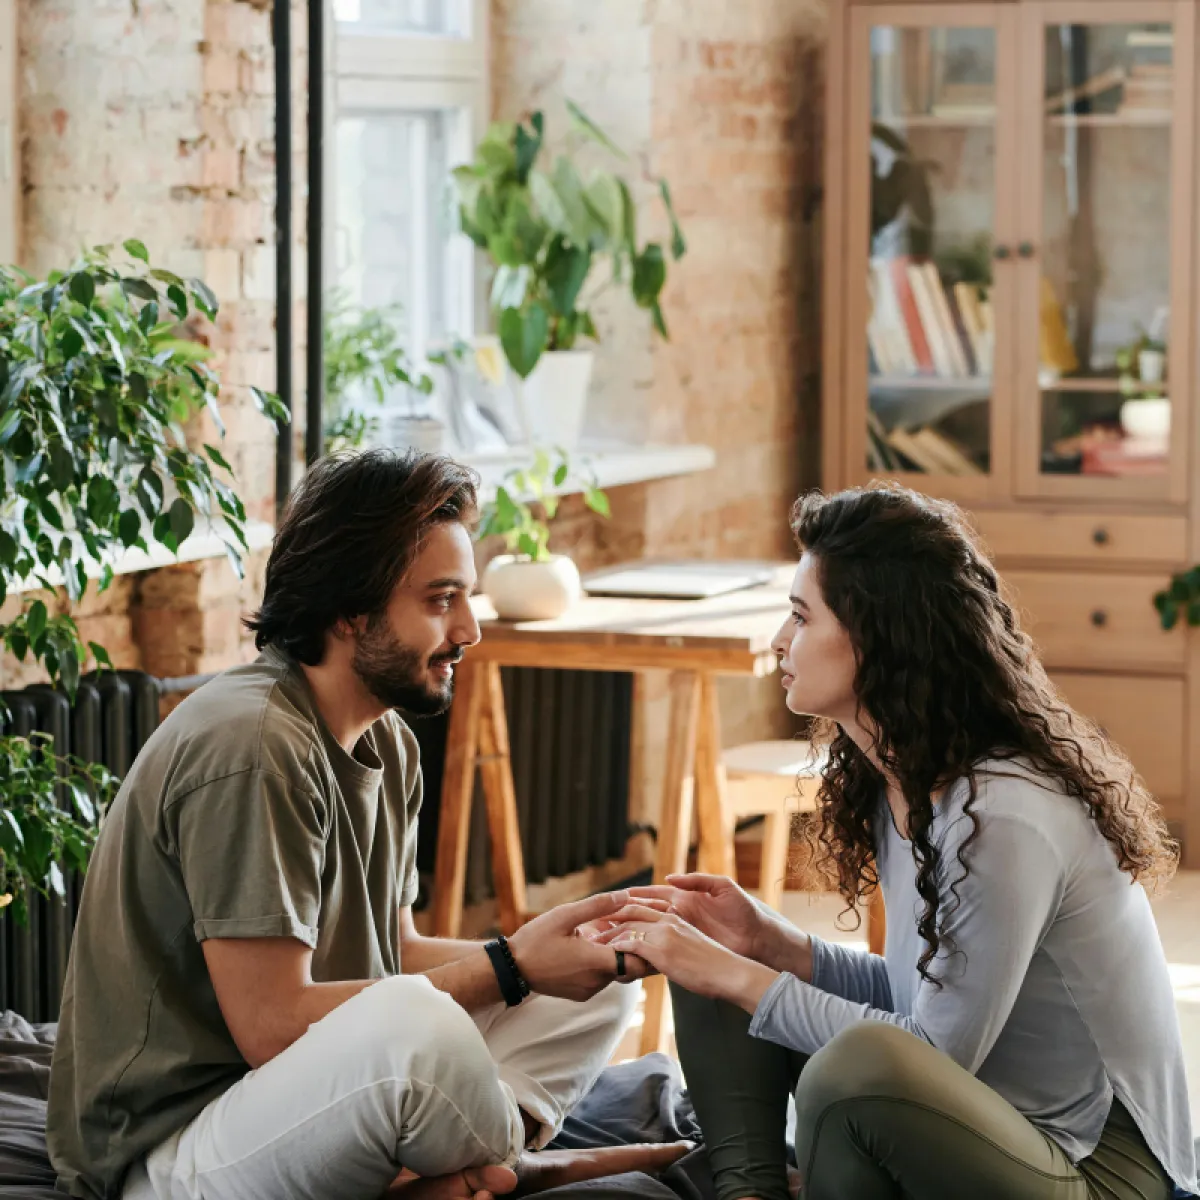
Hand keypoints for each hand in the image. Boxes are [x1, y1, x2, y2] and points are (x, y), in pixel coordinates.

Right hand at [507, 891, 654, 1000]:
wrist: (512, 968)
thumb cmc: (536, 940)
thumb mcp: (565, 915)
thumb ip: (597, 906)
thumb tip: (625, 895)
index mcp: (595, 962)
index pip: (636, 961)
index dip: (642, 944)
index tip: (638, 927)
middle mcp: (596, 981)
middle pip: (629, 967)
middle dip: (630, 945)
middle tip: (624, 925)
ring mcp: (589, 990)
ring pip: (615, 972)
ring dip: (615, 953)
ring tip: (605, 931)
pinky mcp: (582, 993)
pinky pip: (602, 978)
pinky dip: (603, 962)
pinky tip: (591, 944)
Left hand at [597, 905, 778, 1011]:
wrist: (729, 972)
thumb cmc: (712, 966)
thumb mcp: (690, 948)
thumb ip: (673, 945)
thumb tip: (658, 955)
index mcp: (674, 918)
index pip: (641, 908)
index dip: (621, 910)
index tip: (604, 916)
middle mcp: (667, 921)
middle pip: (629, 912)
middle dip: (608, 917)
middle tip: (589, 924)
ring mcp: (664, 934)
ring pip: (627, 927)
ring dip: (608, 934)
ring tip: (591, 941)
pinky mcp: (662, 949)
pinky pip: (633, 945)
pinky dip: (617, 948)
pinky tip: (606, 953)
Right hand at [627, 874, 780, 962]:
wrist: (759, 938)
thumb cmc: (744, 910)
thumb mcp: (724, 887)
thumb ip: (697, 880)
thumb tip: (669, 878)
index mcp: (688, 898)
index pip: (656, 894)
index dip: (637, 894)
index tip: (617, 896)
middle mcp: (682, 913)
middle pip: (649, 912)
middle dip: (629, 914)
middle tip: (606, 917)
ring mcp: (685, 931)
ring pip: (653, 930)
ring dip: (634, 931)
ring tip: (613, 935)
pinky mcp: (689, 947)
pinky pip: (664, 947)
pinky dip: (649, 947)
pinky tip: (634, 952)